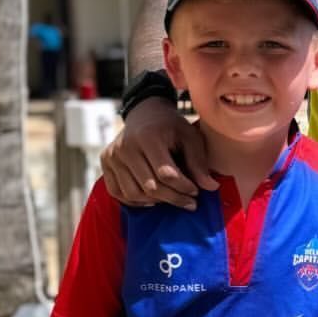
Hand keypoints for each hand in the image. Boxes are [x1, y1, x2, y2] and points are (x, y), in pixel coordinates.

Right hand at [99, 96, 218, 209]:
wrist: (144, 113)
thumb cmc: (171, 126)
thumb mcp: (190, 137)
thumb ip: (199, 162)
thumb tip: (211, 187)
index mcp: (149, 137)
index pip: (166, 174)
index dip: (184, 187)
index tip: (196, 191)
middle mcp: (126, 147)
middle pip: (150, 187)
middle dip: (174, 199)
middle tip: (189, 203)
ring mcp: (112, 156)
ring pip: (134, 194)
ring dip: (156, 202)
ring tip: (171, 197)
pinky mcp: (106, 163)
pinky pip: (118, 193)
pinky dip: (135, 201)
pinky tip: (151, 198)